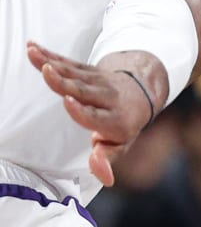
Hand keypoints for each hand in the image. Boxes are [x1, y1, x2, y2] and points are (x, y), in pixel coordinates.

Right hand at [28, 42, 154, 186]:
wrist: (141, 93)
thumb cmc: (125, 124)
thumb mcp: (122, 144)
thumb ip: (108, 158)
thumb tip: (106, 179)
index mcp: (116, 121)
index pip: (97, 117)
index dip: (83, 111)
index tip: (68, 102)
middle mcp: (108, 99)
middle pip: (83, 90)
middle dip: (64, 82)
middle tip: (49, 72)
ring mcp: (97, 82)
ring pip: (72, 72)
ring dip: (51, 62)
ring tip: (33, 54)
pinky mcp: (88, 70)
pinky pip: (68, 63)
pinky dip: (50, 55)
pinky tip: (33, 48)